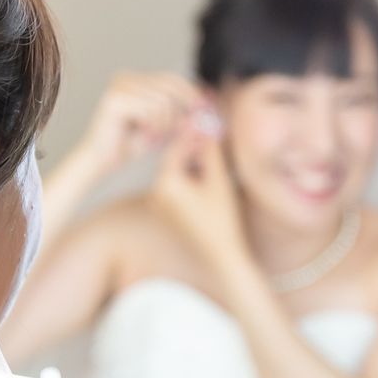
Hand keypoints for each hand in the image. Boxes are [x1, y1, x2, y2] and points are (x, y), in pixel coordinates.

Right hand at [77, 73, 202, 177]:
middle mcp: (124, 78)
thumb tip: (209, 102)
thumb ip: (182, 114)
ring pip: (163, 101)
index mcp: (134, 79)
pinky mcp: (115, 100)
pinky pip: (150, 109)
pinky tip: (143, 136)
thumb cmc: (130, 146)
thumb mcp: (163, 127)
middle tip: (179, 131)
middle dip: (180, 111)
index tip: (205, 110)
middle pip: (169, 88)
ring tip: (152, 137)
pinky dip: (153, 127)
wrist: (101, 162)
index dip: (191, 94)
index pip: (172, 79)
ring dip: (164, 124)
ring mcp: (118, 87)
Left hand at [151, 112, 252, 276]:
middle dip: (193, 148)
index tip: (207, 124)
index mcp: (165, 183)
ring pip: (176, 172)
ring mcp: (159, 203)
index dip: (194, 135)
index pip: (177, 148)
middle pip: (175, 159)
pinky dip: (190, 177)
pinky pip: (176, 186)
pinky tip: (207, 174)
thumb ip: (210, 151)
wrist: (221, 253)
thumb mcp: (217, 179)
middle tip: (212, 135)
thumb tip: (207, 128)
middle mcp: (156, 192)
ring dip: (193, 162)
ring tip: (214, 154)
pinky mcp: (167, 211)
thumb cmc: (221, 217)